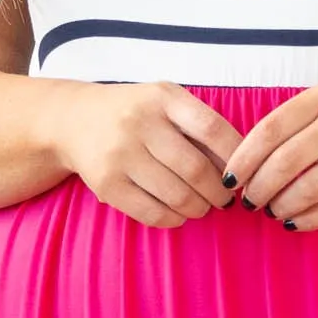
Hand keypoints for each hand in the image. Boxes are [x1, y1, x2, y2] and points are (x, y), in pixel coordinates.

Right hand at [47, 81, 244, 226]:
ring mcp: (120, 154)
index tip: (243, 172)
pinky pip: (151, 212)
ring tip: (203, 207)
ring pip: (176, 195)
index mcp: (163, 98)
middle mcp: (140, 123)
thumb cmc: (135, 113)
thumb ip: (199, 125)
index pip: (212, 129)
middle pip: (196, 169)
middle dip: (218, 192)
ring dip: (198, 208)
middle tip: (224, 199)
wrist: (74, 119)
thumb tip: (242, 166)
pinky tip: (179, 214)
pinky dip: (173, 219)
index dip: (236, 156)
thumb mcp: (165, 102)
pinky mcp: (106, 183)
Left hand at [225, 83, 317, 228]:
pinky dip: (311, 220)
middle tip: (251, 202)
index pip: (270, 129)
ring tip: (275, 212)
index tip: (230, 179)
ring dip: (283, 206)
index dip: (243, 158)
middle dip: (260, 188)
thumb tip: (249, 164)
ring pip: (309, 187)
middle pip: (285, 161)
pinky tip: (297, 223)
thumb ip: (297, 124)